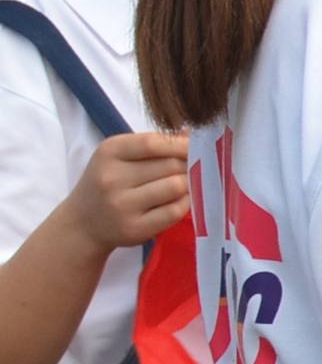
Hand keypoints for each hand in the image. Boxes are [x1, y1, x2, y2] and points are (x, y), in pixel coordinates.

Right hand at [63, 129, 189, 253]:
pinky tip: (182, 200)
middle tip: (196, 168)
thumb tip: (194, 135)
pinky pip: (174, 211)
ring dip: (190, 184)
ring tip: (187, 183)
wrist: (82, 224)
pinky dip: (186, 203)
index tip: (198, 147)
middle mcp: (112, 178)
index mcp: (109, 152)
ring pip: (176, 187)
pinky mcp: (134, 228)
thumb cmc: (108, 182)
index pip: (153, 143)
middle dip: (189, 165)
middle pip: (170, 165)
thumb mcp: (120, 156)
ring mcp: (121, 206)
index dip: (181, 145)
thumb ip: (155, 144)